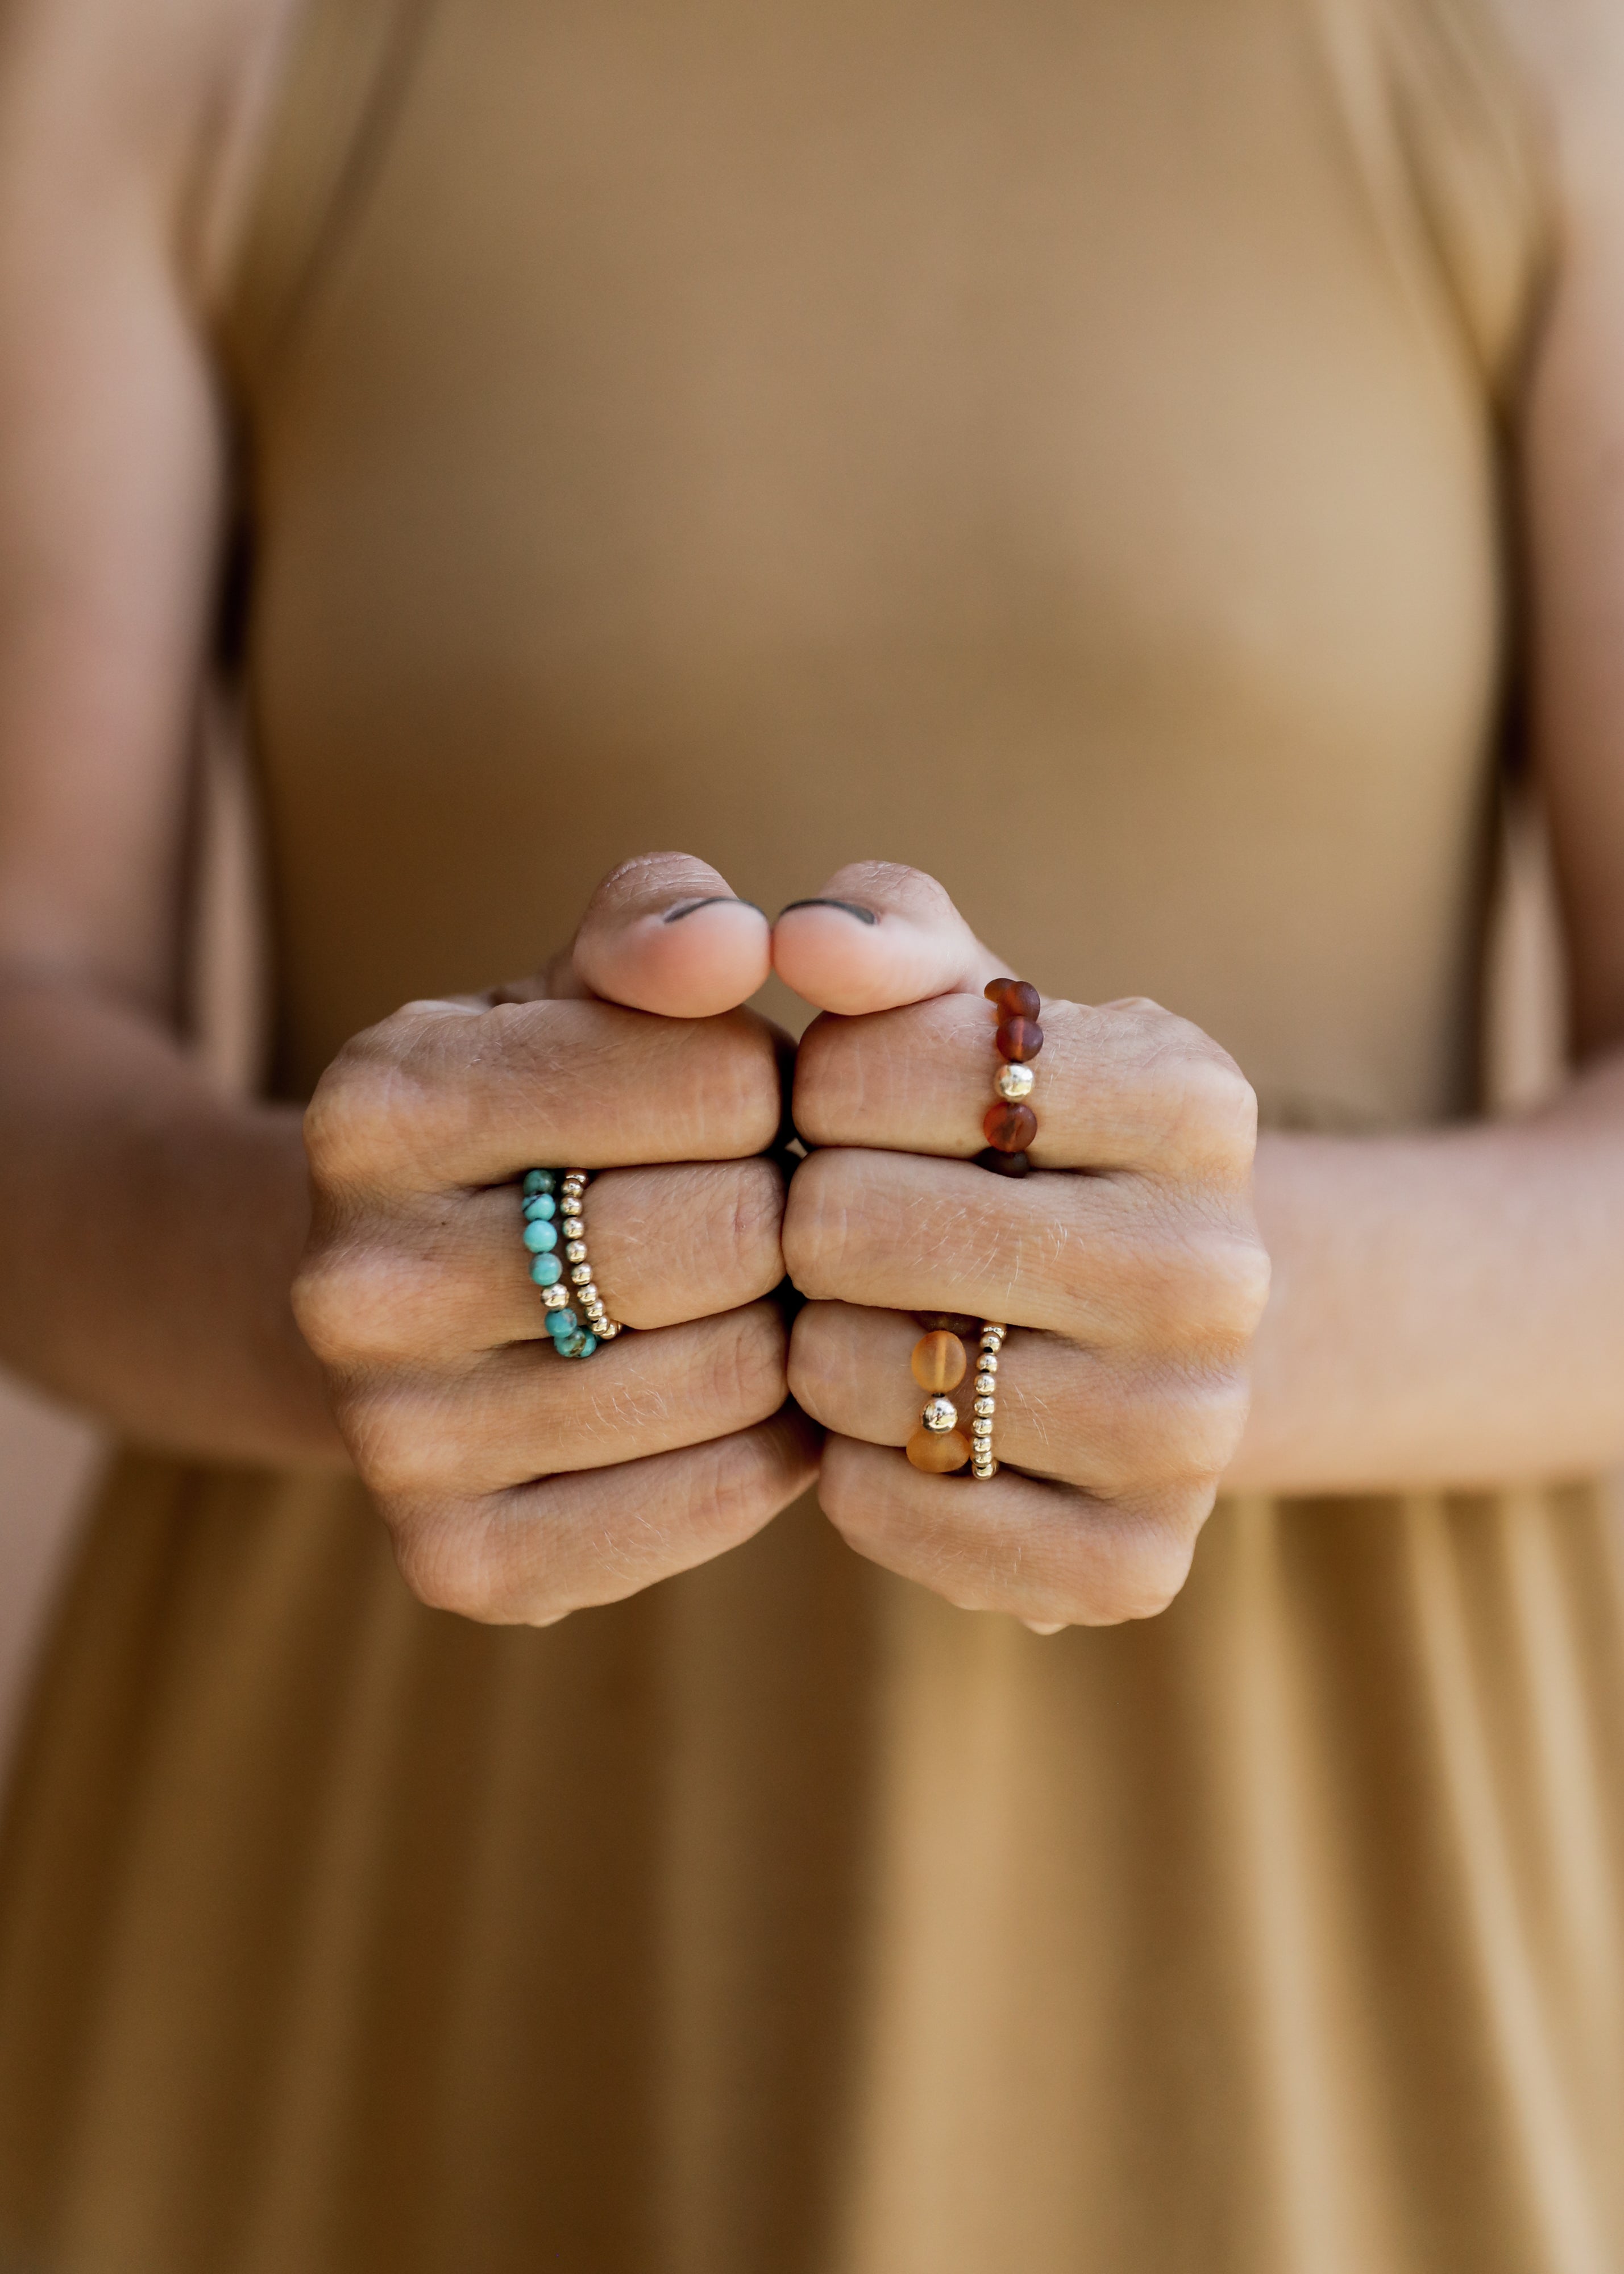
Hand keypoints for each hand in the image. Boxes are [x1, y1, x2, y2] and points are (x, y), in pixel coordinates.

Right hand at [294, 854, 816, 1621]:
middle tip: (757, 1211)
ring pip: (734, 1377)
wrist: (407, 1299)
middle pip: (727, 1235)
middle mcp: (358, 1279)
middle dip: (782, 1212)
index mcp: (380, 1101)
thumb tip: (729, 942)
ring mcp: (395, 1436)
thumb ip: (659, 922)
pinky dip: (769, 1449)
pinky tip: (738, 1403)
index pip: (717, 1080)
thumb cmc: (540, 1115)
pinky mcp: (460, 1560)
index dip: (767, 1088)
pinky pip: (715, 1501)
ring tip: (745, 1301)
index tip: (731, 1104)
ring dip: (786, 1333)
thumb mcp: (580, 987)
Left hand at [776, 864, 1268, 1628]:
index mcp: (1196, 1094)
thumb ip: (882, 931)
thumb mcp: (967, 1002)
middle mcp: (1223, 1266)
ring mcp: (1196, 1430)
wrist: (1136, 1316)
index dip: (817, 1089)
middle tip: (839, 1230)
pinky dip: (851, 1475)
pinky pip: (899, 1517)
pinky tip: (890, 1429)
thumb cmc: (1010, 1134)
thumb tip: (801, 938)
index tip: (851, 1111)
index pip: (878, 1068)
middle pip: (857, 1228)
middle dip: (807, 1221)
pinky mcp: (1138, 1563)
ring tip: (865, 1323)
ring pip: (872, 1379)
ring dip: (819, 1351)